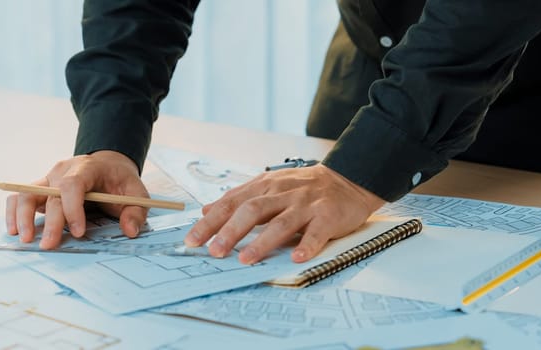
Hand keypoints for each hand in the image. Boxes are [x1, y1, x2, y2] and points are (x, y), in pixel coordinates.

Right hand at [5, 150, 149, 248]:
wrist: (107, 166)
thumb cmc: (119, 182)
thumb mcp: (136, 192)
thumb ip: (136, 211)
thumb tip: (131, 231)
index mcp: (86, 168)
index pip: (72, 184)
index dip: (73, 208)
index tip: (79, 232)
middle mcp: (62, 171)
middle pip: (50, 195)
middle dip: (50, 222)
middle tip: (48, 246)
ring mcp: (48, 180)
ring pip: (27, 193)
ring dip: (23, 217)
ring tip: (26, 240)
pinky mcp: (40, 190)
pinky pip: (19, 197)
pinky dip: (13, 213)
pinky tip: (14, 230)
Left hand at [183, 164, 384, 263]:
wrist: (347, 179)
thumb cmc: (303, 187)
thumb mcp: (268, 186)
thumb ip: (238, 198)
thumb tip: (206, 211)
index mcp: (264, 186)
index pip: (231, 203)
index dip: (211, 221)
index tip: (193, 240)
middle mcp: (282, 193)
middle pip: (252, 211)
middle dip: (230, 231)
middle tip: (214, 251)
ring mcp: (306, 204)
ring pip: (281, 223)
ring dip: (261, 242)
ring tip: (245, 259)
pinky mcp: (328, 216)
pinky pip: (317, 232)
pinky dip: (307, 245)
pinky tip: (296, 257)